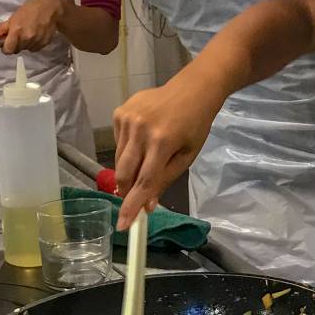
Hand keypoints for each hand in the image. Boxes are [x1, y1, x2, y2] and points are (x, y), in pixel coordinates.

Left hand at [0, 0, 64, 52]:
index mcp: (17, 31)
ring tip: (29, 33)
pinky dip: (34, 44)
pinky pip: (36, 48)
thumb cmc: (30, 10)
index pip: (8, 50)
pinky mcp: (46, 42)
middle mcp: (27, 38)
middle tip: (19, 35)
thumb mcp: (13, 18)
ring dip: (26, 44)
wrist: (50, 8)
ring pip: (27, 49)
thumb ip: (1, 29)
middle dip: (16, 45)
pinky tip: (36, 34)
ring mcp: (38, 41)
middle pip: (17, 50)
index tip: (7, 43)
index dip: (6, 48)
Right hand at [111, 77, 227, 228]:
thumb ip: (166, 179)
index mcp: (162, 141)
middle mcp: (140, 130)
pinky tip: (144, 139)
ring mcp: (127, 119)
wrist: (192, 89)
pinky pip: (118, 142)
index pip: (143, 181)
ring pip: (119, 159)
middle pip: (125, 172)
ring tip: (147, 159)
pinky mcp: (119, 112)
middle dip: (127, 190)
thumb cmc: (196, 124)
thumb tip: (146, 205)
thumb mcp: (188, 155)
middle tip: (132, 198)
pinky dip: (128, 148)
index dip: (132, 205)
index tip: (124, 225)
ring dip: (129, 168)